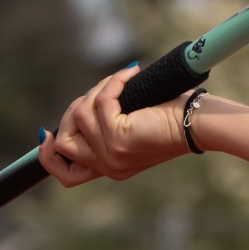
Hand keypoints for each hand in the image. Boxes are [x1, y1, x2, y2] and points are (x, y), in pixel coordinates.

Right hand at [37, 65, 191, 186]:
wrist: (200, 123)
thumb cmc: (175, 119)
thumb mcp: (134, 129)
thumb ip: (107, 128)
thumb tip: (78, 110)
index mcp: (111, 168)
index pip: (67, 176)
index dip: (49, 155)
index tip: (47, 133)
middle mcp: (109, 167)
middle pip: (63, 142)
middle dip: (74, 110)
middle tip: (101, 92)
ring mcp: (112, 154)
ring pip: (79, 116)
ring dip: (97, 90)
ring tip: (122, 80)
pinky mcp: (119, 137)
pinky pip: (100, 102)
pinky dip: (113, 82)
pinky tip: (132, 73)